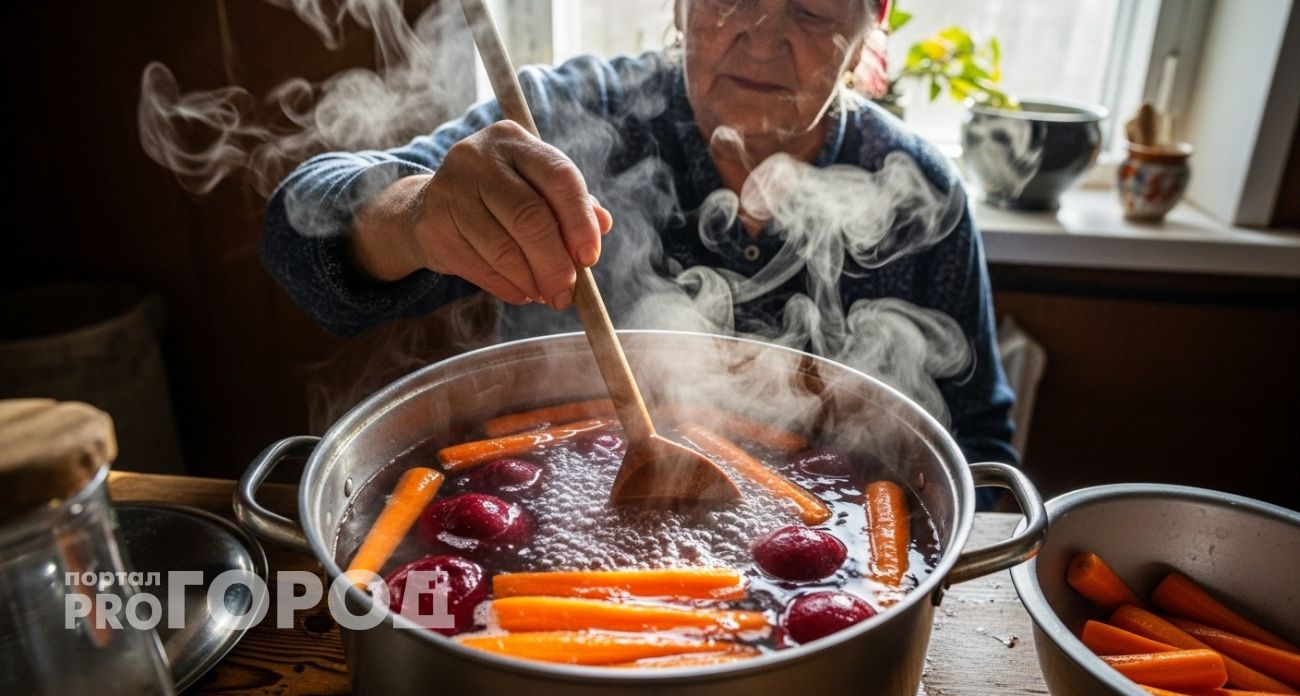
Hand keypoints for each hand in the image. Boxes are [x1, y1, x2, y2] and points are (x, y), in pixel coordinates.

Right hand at [353, 121, 612, 309]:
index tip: (590, 258)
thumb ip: (572, 204)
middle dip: (556, 264)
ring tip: (547, 295)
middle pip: (530, 217)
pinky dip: (508, 288)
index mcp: (513, 140)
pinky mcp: (434, 226)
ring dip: (532, 282)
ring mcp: (450, 190)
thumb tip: (603, 224)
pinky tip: (522, 292)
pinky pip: (480, 268)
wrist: (430, 207)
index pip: (559, 177)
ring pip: (504, 250)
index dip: (580, 221)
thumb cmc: (500, 198)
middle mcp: (478, 158)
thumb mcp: (535, 187)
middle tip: (567, 293)